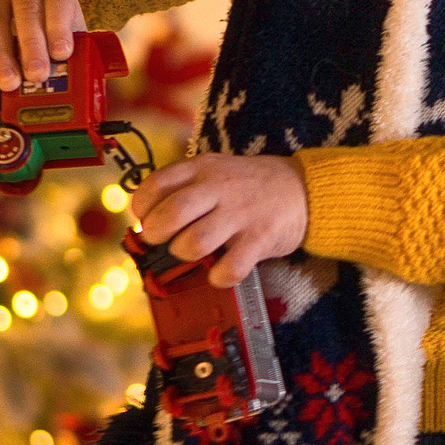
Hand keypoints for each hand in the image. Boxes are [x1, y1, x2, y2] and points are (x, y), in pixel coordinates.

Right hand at [0, 0, 84, 89]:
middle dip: (31, 46)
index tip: (62, 54)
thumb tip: (70, 74)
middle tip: (36, 75)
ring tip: (9, 82)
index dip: (59, 26)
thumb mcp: (66, 16)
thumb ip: (70, 41)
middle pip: (26, 9)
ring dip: (0, 55)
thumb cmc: (46, 8)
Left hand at [130, 152, 308, 283]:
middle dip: (156, 235)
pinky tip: (219, 270)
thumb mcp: (216, 170)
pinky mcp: (260, 238)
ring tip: (192, 252)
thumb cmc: (249, 185)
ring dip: (185, 254)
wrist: (302, 188)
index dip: (142, 208)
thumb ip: (185, 187)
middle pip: (171, 215)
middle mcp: (219, 187)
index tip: (146, 219)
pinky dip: (218, 277)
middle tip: (162, 240)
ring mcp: (241, 213)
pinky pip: (229, 268)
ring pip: (194, 243)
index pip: (155, 185)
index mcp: (203, 168)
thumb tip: (148, 220)